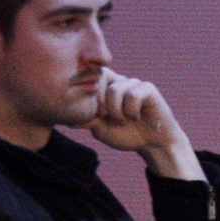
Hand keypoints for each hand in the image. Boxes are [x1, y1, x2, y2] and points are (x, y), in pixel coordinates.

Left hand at [88, 68, 202, 178]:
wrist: (152, 144)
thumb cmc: (127, 134)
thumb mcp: (101, 130)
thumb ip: (87, 121)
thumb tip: (67, 119)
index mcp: (106, 87)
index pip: (90, 78)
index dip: (89, 96)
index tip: (95, 115)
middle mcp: (119, 82)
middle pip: (101, 76)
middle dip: (99, 101)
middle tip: (105, 117)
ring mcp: (134, 84)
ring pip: (115, 89)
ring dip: (116, 111)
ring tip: (122, 121)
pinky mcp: (148, 89)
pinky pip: (133, 94)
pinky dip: (131, 110)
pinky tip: (136, 117)